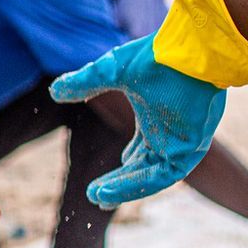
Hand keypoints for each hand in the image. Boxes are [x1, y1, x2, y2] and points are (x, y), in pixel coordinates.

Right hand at [52, 35, 227, 207]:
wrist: (189, 49)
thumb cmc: (157, 57)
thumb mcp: (110, 73)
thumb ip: (84, 83)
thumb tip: (54, 91)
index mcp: (159, 122)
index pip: (139, 155)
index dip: (120, 170)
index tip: (98, 184)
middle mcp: (172, 136)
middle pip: (145, 169)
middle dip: (120, 184)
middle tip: (95, 196)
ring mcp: (184, 142)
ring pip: (153, 176)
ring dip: (125, 188)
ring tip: (99, 197)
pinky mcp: (192, 147)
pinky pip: (165, 176)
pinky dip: (138, 185)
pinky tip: (111, 190)